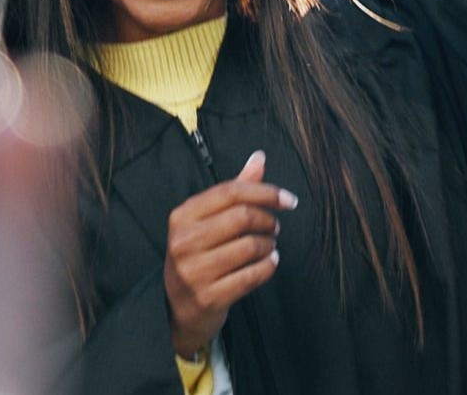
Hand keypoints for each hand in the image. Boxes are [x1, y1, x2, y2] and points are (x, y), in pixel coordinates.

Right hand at [164, 150, 293, 357]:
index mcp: (182, 216)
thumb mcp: (207, 221)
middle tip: (275, 226)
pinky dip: (268, 267)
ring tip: (269, 246)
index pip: (230, 192)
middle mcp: (183, 242)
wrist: (177, 307)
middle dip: (268, 220)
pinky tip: (269, 263)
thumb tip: (259, 158)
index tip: (289, 200)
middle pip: (242, 217)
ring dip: (269, 245)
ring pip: (250, 247)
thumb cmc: (198, 255)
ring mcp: (193, 272)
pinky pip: (252, 276)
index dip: (265, 192)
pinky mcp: (208, 297)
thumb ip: (234, 189)